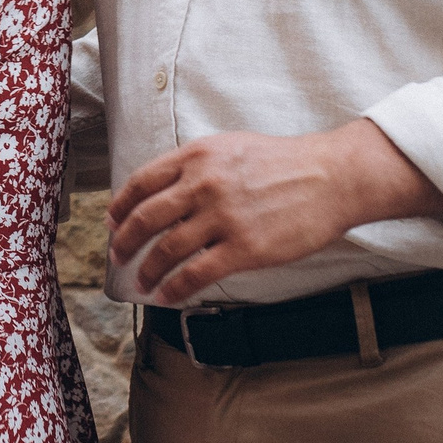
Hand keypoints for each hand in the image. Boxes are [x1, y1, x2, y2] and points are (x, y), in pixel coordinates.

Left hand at [107, 120, 442, 304]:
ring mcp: (223, 217)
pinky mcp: (243, 248)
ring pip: (166, 249)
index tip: (112, 221)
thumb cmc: (284, 162)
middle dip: (124, 240)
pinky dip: (175, 288)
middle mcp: (204, 184)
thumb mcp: (231, 147)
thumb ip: (196, 165)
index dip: (120, 205)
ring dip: (147, 270)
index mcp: (197, 156)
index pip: (141, 182)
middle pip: (146, 217)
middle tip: (117, 255)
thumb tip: (163, 190)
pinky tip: (167, 295)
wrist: (331, 177)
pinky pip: (196, 273)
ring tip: (142, 282)